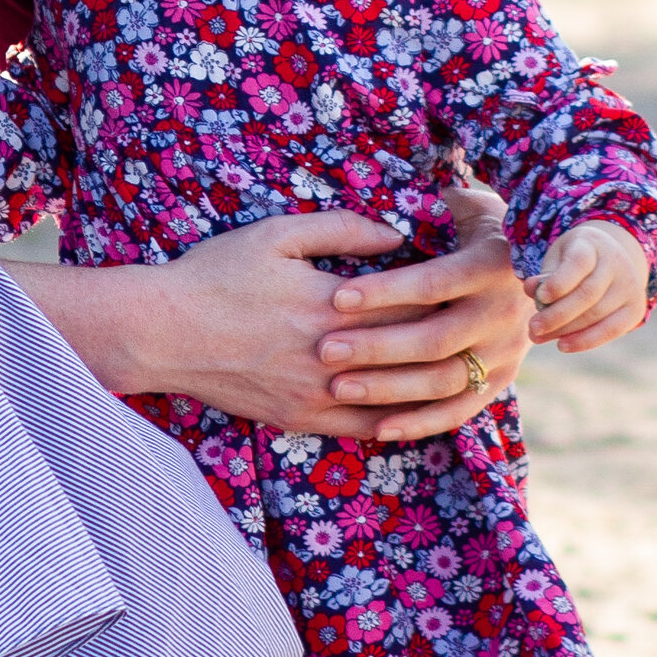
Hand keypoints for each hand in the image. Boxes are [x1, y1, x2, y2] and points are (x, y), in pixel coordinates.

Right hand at [2, 185, 534, 445]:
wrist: (163, 333)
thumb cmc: (217, 274)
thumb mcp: (279, 234)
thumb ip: (344, 228)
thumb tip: (401, 234)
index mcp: (332, 303)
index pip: (412, 301)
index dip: (451, 291)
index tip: (481, 277)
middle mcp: (332, 356)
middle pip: (415, 351)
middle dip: (456, 336)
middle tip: (494, 322)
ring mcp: (319, 396)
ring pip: (402, 398)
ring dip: (440, 385)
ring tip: (475, 366)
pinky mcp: (304, 421)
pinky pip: (369, 428)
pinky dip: (403, 419)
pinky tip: (426, 408)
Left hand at [530, 219, 649, 352]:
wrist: (610, 258)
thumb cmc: (574, 261)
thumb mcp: (557, 258)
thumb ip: (545, 275)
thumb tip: (532, 290)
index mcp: (592, 243)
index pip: (579, 263)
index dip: (559, 282)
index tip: (539, 297)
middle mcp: (616, 263)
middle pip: (587, 294)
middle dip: (557, 314)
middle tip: (533, 328)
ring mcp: (630, 286)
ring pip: (597, 314)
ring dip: (565, 330)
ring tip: (539, 337)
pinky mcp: (635, 309)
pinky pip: (611, 330)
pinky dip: (585, 340)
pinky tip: (563, 345)